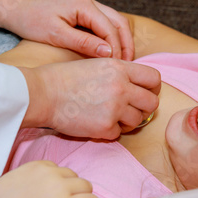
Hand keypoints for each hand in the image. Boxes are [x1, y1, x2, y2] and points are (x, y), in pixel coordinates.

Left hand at [0, 161, 97, 197]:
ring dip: (69, 184)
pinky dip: (55, 175)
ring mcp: (49, 172)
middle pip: (87, 185)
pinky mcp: (39, 163)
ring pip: (73, 174)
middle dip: (81, 195)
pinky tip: (42, 186)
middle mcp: (59, 185)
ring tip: (54, 195)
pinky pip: (58, 166)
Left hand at [5, 0, 133, 60]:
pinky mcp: (82, 14)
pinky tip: (109, 54)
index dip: (117, 49)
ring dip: (121, 41)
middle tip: (129, 66)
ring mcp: (87, 7)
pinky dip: (111, 38)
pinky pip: (104, 25)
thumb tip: (108, 53)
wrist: (14, 8)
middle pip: (119, 22)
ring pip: (114, 23)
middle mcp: (90, 3)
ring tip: (122, 62)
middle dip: (126, 44)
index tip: (119, 68)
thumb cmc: (31, 20)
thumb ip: (83, 43)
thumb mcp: (56, 34)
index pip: (111, 29)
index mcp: (85, 5)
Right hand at [19, 58, 160, 138]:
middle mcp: (121, 87)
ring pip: (138, 120)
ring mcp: (114, 109)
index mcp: (119, 68)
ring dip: (127, 120)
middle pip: (152, 102)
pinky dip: (109, 131)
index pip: (154, 78)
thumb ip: (120, 72)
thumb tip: (139, 86)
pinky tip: (95, 122)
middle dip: (144, 107)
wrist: (42, 94)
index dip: (152, 87)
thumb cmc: (65, 78)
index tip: (144, 92)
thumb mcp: (97, 63)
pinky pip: (119, 133)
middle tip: (131, 108)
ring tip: (109, 115)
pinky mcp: (104, 128)